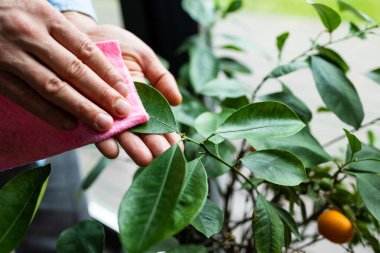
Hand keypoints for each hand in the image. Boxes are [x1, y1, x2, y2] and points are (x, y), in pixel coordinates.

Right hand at [0, 0, 130, 130]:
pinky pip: (26, 97)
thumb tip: (101, 68)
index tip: (124, 90)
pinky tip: (69, 124)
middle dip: (101, 94)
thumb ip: (66, 36)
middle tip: (122, 111)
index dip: (107, 72)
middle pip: (74, 70)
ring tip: (102, 123)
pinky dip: (49, 113)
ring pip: (52, 86)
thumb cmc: (14, 15)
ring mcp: (10, 55)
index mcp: (46, 17)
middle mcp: (30, 34)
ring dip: (81, 107)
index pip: (85, 49)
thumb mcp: (40, 13)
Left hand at [66, 15, 182, 165]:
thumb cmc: (115, 44)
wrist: (81, 34)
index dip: (169, 135)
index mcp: (141, 99)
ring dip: (133, 148)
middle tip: (165, 159)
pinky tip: (113, 151)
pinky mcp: (85, 111)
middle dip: (154, 147)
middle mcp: (124, 110)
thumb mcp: (143, 56)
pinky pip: (94, 129)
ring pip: (122, 135)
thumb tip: (177, 101)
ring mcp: (105, 112)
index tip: (179, 149)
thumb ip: (161, 77)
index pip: (159, 121)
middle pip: (142, 132)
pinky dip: (103, 141)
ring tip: (145, 160)